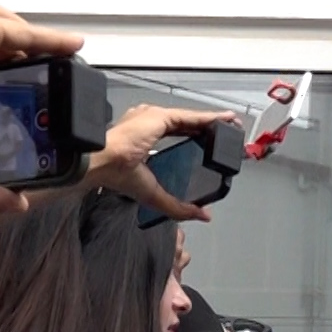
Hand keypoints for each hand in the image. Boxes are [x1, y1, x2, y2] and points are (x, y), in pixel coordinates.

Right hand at [87, 104, 239, 222]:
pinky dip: (207, 118)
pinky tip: (222, 120)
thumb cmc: (114, 173)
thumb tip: (203, 215)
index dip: (196, 136)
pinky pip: (189, 117)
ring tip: (231, 122)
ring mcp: (152, 117)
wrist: (100, 163)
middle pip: (186, 123)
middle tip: (228, 129)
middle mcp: (147, 123)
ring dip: (212, 120)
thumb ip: (179, 207)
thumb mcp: (154, 195)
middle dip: (208, 126)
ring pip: (190, 118)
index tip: (211, 141)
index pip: (177, 134)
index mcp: (143, 139)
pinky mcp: (158, 116)